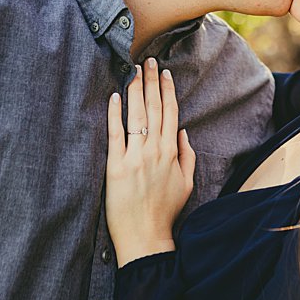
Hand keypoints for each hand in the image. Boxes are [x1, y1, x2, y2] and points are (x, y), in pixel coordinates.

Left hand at [105, 58, 195, 262]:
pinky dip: (114, 114)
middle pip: (154, 107)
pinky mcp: (116, 167)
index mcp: (171, 152)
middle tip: (148, 61)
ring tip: (132, 71)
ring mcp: (135, 157)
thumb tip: (183, 133)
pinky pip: (115, 134)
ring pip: (136, 115)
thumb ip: (186, 156)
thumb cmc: (166, 213)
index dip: (167, 90)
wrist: (146, 238)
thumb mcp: (186, 183)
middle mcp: (154, 150)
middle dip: (151, 81)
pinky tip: (113, 97)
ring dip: (135, 90)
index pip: (170, 112)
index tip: (164, 73)